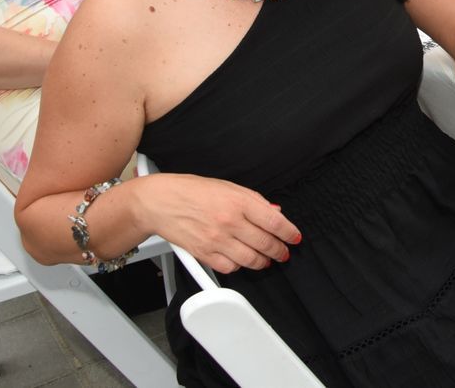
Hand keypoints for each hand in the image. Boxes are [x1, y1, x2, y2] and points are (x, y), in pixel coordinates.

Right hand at [145, 173, 299, 273]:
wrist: (160, 202)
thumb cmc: (192, 191)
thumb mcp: (228, 187)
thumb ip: (254, 201)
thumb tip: (274, 213)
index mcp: (239, 202)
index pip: (275, 221)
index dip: (289, 233)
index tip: (294, 238)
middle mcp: (230, 222)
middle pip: (266, 243)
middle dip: (279, 251)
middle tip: (283, 252)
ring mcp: (217, 240)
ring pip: (250, 260)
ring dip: (263, 262)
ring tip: (266, 260)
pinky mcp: (204, 254)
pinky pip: (229, 267)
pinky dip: (239, 267)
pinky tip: (242, 261)